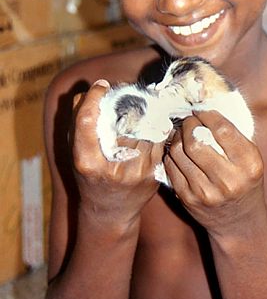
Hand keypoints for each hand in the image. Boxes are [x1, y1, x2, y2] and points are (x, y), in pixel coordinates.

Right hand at [71, 80, 163, 225]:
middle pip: (122, 120)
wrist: (111, 213)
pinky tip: (154, 118)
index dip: (94, 97)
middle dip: (126, 99)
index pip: (88, 121)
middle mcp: (112, 167)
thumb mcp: (75, 153)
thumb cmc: (90, 177)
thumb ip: (78, 122)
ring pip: (144, 126)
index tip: (101, 85)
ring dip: (146, 109)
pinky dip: (157, 124)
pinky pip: (158, 137)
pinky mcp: (155, 172)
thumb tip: (91, 91)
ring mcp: (137, 170)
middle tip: (127, 88)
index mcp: (86, 162)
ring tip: (143, 99)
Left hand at [164, 111, 264, 236]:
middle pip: (196, 140)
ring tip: (181, 133)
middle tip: (188, 120)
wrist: (239, 223)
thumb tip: (206, 107)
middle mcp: (228, 179)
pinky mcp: (188, 199)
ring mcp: (206, 191)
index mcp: (249, 165)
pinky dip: (171, 154)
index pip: (223, 130)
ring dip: (176, 138)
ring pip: (179, 152)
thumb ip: (233, 137)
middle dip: (188, 124)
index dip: (206, 114)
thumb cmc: (246, 184)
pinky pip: (171, 167)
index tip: (200, 108)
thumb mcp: (250, 160)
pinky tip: (177, 151)